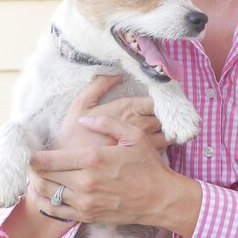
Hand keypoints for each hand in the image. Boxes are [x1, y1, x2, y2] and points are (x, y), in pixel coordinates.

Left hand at [29, 114, 178, 227]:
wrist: (160, 199)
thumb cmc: (148, 166)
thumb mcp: (134, 137)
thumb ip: (107, 124)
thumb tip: (83, 120)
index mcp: (94, 159)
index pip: (50, 159)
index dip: (32, 156)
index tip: (26, 151)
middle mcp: (85, 182)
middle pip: (44, 176)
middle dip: (32, 168)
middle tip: (28, 162)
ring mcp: (85, 201)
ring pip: (47, 193)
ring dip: (37, 184)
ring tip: (34, 176)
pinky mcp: (87, 215)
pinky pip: (56, 212)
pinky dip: (45, 203)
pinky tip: (43, 195)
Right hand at [51, 74, 168, 151]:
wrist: (71, 164)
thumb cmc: (74, 134)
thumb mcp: (81, 104)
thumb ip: (99, 85)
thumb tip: (117, 73)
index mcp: (128, 109)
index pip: (156, 101)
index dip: (159, 101)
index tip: (156, 102)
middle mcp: (139, 124)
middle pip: (164, 116)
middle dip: (164, 115)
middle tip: (159, 115)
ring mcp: (143, 143)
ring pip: (166, 133)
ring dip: (164, 130)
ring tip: (157, 129)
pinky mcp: (142, 158)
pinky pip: (162, 148)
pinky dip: (161, 144)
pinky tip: (151, 144)